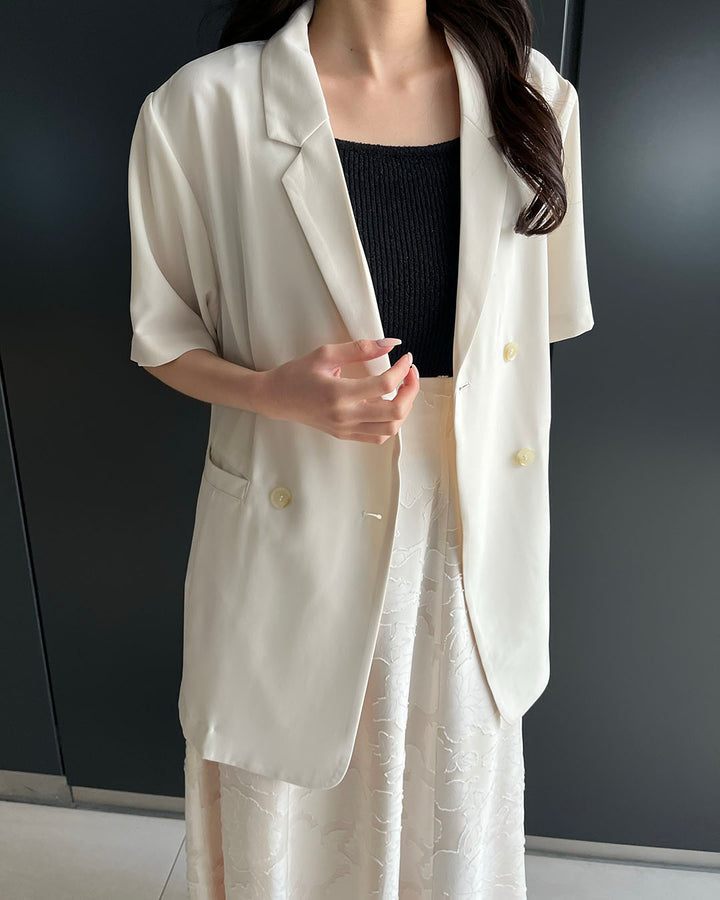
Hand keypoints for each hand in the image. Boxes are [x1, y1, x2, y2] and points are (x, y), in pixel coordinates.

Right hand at [257, 338, 419, 442]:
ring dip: (404, 409)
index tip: (406, 358)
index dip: (402, 370)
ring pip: (390, 429)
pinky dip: (390, 423)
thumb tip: (391, 344)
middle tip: (410, 374)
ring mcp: (345, 429)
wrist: (275, 398)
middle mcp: (344, 416)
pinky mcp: (345, 435)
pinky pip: (377, 437)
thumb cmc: (297, 374)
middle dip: (411, 391)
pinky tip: (387, 405)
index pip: (385, 385)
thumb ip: (360, 349)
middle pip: (395, 412)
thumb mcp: (325, 354)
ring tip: (401, 389)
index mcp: (339, 394)